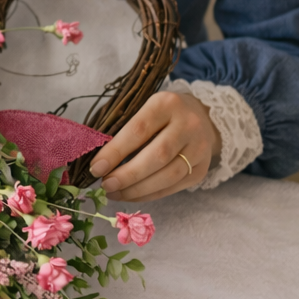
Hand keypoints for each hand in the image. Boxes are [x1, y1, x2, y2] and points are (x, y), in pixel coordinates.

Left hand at [87, 92, 221, 201]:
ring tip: (114, 193)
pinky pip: (173, 187)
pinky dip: (149, 194)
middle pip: (156, 156)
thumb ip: (123, 129)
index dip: (115, 151)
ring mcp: (199, 148)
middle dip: (127, 175)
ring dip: (137, 189)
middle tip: (105, 185)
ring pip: (167, 176)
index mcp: (167, 104)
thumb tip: (99, 161)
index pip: (138, 130)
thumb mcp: (143, 108)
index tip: (96, 167)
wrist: (201, 116)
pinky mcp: (202, 169)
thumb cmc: (160, 113)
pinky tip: (131, 195)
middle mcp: (188, 125)